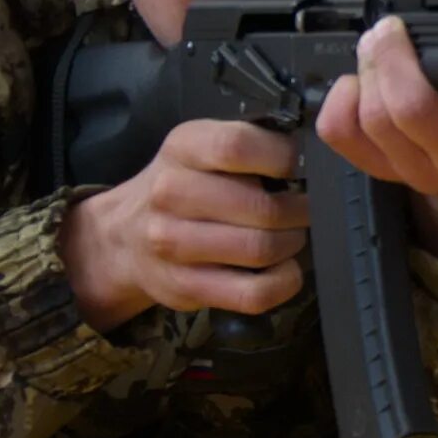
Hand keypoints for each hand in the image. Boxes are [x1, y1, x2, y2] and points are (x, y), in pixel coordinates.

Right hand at [60, 119, 310, 331]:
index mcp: (183, 148)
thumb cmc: (183, 185)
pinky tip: (283, 269)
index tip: (302, 168)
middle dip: (300, 210)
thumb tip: (313, 152)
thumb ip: (250, 144)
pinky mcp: (185, 287)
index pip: (238, 147)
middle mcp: (170, 193)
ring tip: (291, 235)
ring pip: (260, 249)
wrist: (124, 237)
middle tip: (305, 210)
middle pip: (261, 207)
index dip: (284, 158)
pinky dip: (284, 282)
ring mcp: (173, 244)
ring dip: (291, 244)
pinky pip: (254, 293)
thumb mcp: (203, 147)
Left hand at [316, 18, 437, 264]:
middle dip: (391, 56)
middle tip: (389, 29)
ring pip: (372, 121)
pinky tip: (360, 82)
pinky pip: (341, 134)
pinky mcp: (378, 172)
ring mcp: (415, 171)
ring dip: (366, 72)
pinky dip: (342, 97)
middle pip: (414, 110)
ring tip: (374, 48)